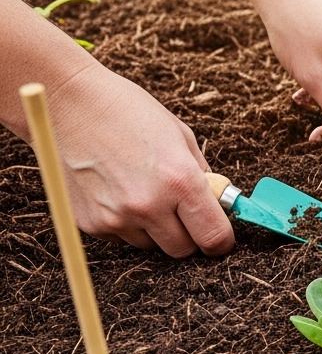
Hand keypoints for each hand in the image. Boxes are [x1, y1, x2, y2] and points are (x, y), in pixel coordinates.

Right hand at [42, 64, 234, 256]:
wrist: (68, 103)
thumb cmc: (128, 112)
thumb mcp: (181, 136)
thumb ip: (201, 175)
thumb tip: (216, 203)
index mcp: (180, 181)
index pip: (214, 237)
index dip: (221, 241)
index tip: (219, 237)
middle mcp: (148, 205)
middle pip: (182, 250)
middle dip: (189, 236)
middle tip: (183, 213)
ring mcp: (115, 217)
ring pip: (150, 245)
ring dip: (154, 229)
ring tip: (142, 190)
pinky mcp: (88, 223)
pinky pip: (119, 237)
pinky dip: (124, 223)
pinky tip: (116, 191)